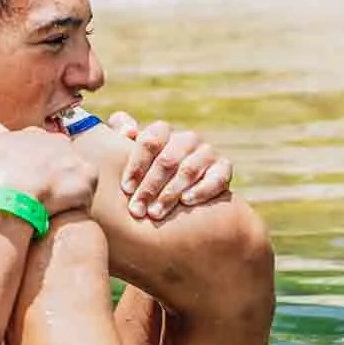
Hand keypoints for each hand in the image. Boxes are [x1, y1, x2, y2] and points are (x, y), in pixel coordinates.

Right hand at [0, 121, 98, 219]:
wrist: (7, 196)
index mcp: (33, 133)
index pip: (37, 146)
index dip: (32, 165)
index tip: (25, 180)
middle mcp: (57, 140)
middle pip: (58, 158)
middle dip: (51, 173)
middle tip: (39, 193)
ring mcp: (74, 158)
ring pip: (74, 173)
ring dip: (65, 186)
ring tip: (51, 206)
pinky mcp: (87, 177)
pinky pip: (86, 190)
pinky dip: (77, 200)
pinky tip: (63, 211)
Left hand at [106, 112, 231, 222]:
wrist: (180, 196)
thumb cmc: (144, 173)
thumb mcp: (127, 153)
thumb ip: (120, 132)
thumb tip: (129, 131)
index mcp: (163, 132)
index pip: (150, 140)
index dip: (137, 164)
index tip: (126, 188)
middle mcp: (187, 139)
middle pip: (167, 159)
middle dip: (150, 186)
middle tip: (137, 209)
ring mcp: (207, 152)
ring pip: (189, 169)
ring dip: (170, 192)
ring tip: (155, 213)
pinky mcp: (224, 168)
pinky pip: (217, 177)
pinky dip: (201, 190)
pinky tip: (186, 202)